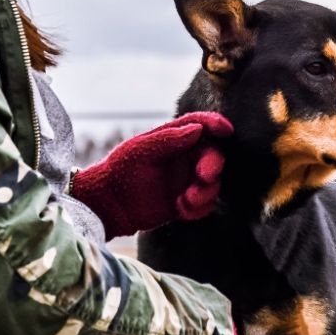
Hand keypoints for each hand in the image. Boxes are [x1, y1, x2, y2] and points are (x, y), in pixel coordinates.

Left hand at [71, 112, 232, 237]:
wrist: (108, 205)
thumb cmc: (119, 171)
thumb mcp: (140, 151)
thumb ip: (168, 139)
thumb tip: (198, 129)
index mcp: (173, 138)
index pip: (200, 125)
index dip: (215, 124)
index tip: (227, 130)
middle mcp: (183, 158)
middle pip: (212, 155)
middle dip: (213, 165)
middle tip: (203, 177)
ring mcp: (186, 180)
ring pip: (213, 183)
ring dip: (205, 192)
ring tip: (186, 201)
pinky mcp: (185, 202)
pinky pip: (205, 204)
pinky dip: (198, 208)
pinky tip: (180, 210)